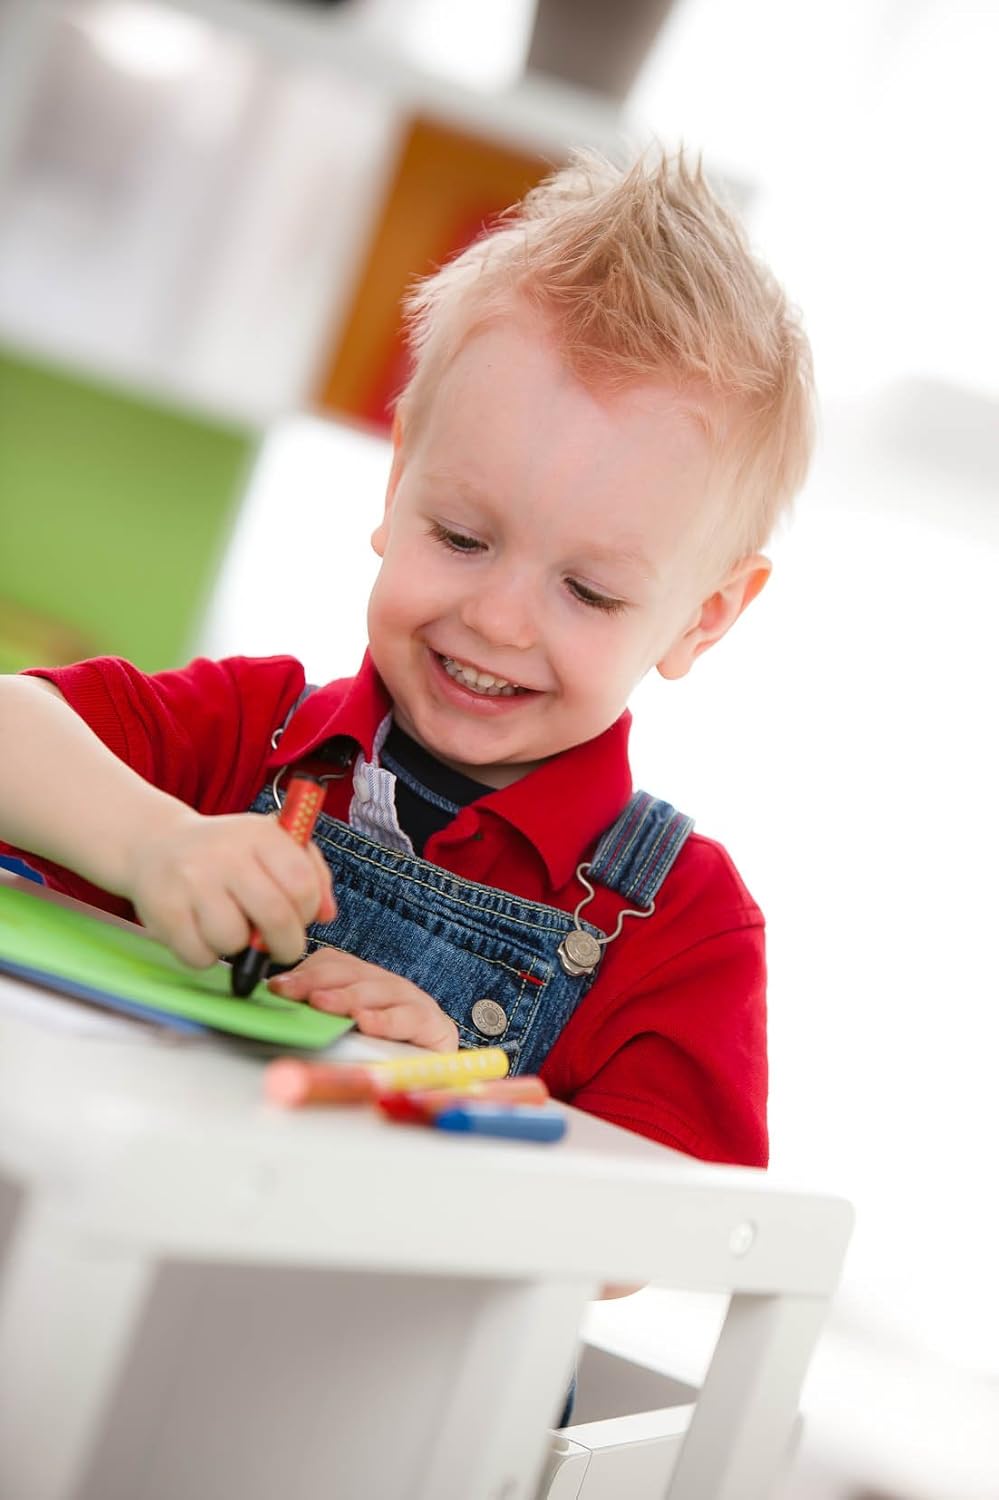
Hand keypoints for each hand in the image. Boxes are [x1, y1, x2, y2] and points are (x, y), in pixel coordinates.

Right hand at [126, 806, 334, 969]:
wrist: (157, 844)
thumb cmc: (228, 853)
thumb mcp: (272, 845)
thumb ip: (311, 874)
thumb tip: (326, 915)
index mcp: (260, 834)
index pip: (302, 883)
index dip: (308, 912)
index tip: (300, 918)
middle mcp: (225, 854)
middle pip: (275, 917)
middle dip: (286, 945)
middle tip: (281, 949)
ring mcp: (191, 882)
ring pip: (233, 941)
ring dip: (239, 948)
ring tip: (231, 929)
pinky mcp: (164, 910)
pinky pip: (199, 956)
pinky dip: (206, 955)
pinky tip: (203, 933)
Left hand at [269, 949, 458, 1050]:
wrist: (438, 1076)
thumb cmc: (385, 1056)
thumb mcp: (345, 1034)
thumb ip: (318, 1020)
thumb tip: (276, 1012)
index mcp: (365, 981)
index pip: (334, 964)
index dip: (305, 973)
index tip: (277, 987)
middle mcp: (387, 985)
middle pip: (351, 974)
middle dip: (316, 981)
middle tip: (289, 992)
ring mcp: (412, 1001)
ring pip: (376, 991)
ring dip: (345, 997)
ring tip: (321, 1004)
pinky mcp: (433, 1024)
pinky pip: (407, 1018)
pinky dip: (385, 1020)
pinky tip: (365, 1023)